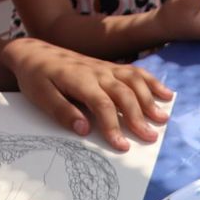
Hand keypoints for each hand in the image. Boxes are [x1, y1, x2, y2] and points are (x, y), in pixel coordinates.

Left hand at [1, 37, 172, 151]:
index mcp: (79, 80)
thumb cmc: (36, 77)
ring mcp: (106, 68)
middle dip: (138, 116)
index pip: (102, 105)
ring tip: (162, 118)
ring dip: (150, 99)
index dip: (114, 126)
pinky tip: (165, 94)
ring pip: (134, 81)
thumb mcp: (40, 96)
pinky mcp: (110, 67)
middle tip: (150, 137)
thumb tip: (84, 129)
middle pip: (124, 94)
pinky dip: (152, 82)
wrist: (34, 53)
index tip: (122, 145)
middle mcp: (97, 72)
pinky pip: (135, 72)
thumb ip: (62, 111)